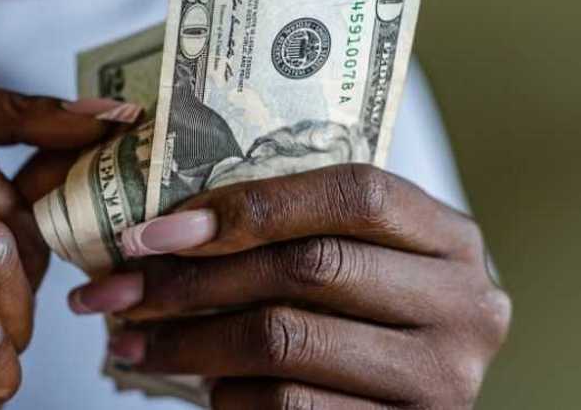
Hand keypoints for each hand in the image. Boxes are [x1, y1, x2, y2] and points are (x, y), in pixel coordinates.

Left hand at [68, 164, 510, 408]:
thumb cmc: (360, 321)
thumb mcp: (352, 261)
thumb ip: (293, 230)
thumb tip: (162, 224)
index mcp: (451, 240)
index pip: (355, 193)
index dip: (250, 203)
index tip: (157, 228)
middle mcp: (465, 306)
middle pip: (309, 267)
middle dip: (193, 278)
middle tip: (115, 287)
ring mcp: (442, 381)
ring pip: (285, 341)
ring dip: (187, 342)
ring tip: (129, 338)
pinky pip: (290, 407)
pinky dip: (226, 395)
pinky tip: (197, 385)